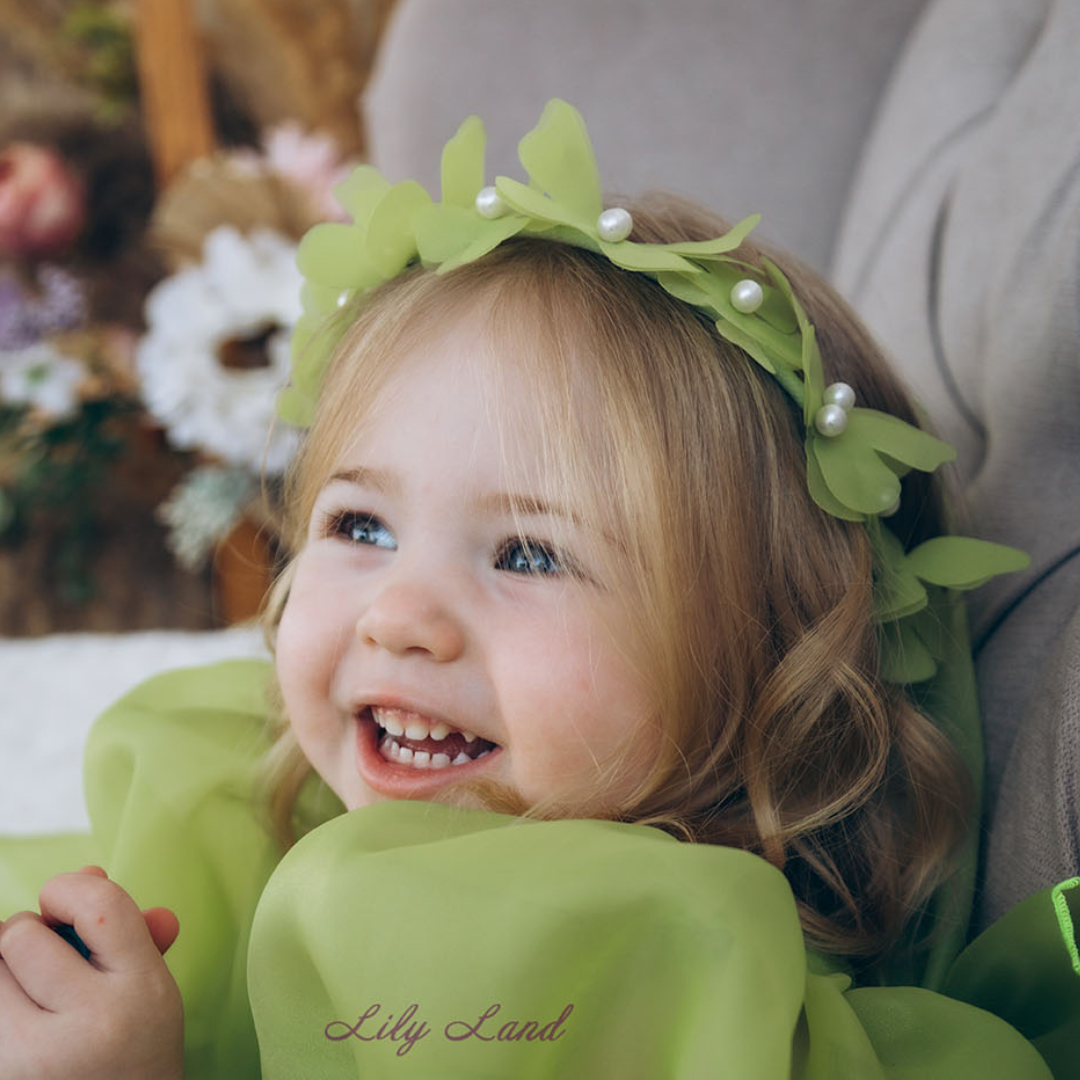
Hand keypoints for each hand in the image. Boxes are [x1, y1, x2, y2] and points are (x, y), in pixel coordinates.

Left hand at [0, 866, 183, 1079]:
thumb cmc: (132, 1053)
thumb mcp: (151, 991)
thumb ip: (131, 929)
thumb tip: (88, 873)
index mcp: (140, 991)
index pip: (99, 906)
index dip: (71, 889)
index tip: (63, 900)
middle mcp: (89, 1023)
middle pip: (21, 935)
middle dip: (26, 936)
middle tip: (42, 959)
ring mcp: (32, 1058)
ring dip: (2, 973)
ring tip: (27, 995)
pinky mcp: (0, 1074)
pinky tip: (15, 1024)